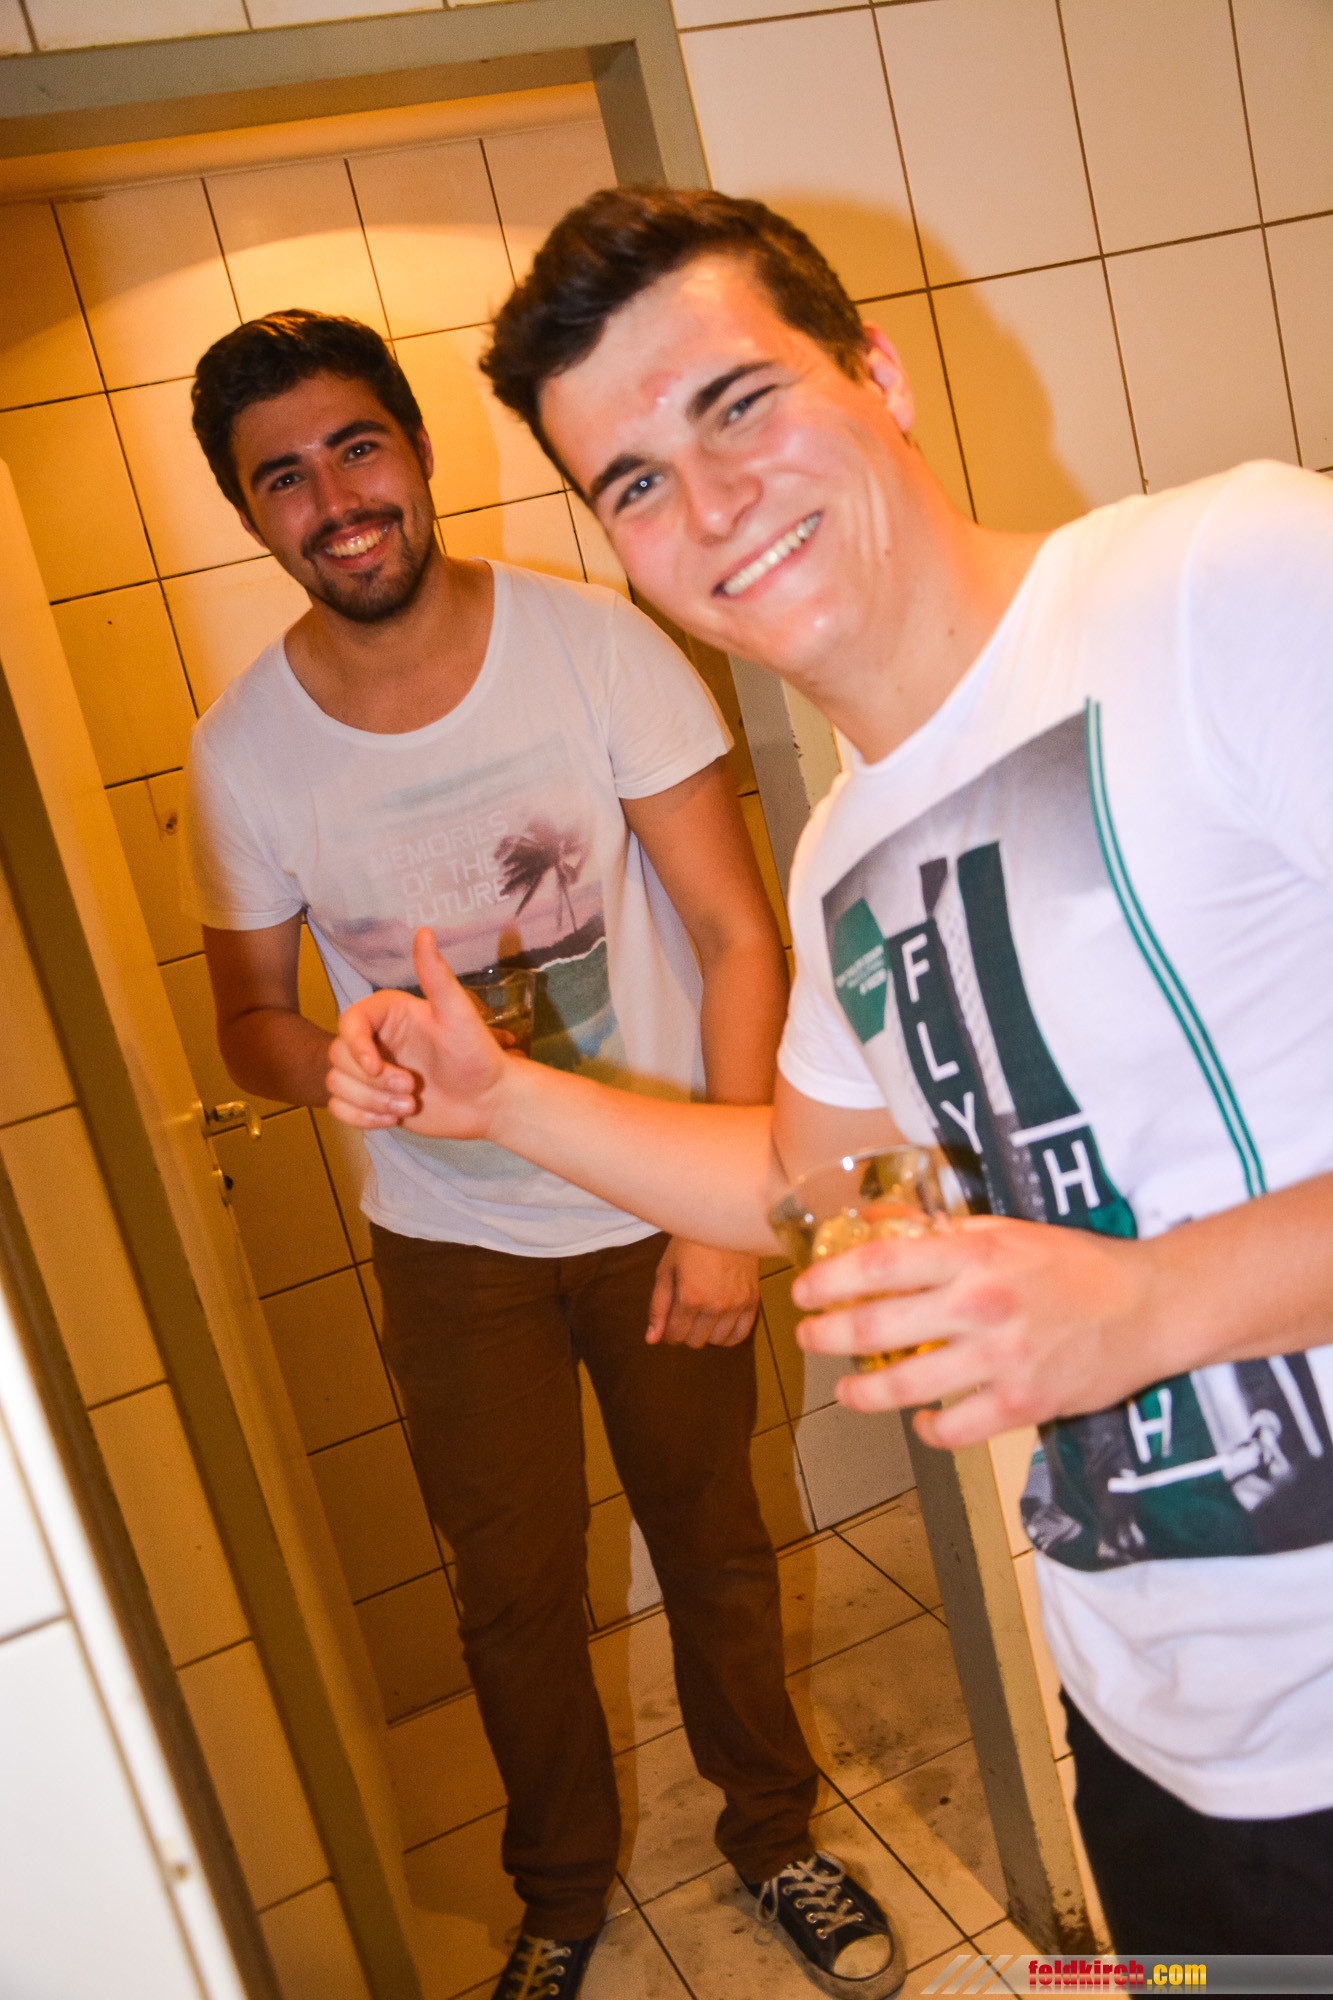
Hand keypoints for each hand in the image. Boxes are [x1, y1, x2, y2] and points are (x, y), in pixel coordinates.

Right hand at [326, 927, 510, 1136]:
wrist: (489, 1102)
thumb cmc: (479, 1056)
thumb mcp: (459, 1014)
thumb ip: (436, 976)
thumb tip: (424, 931)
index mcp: (388, 1014)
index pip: (348, 1022)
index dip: (355, 1046)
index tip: (377, 1066)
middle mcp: (375, 1040)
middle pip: (337, 1057)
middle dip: (371, 1082)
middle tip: (411, 1090)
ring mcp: (371, 1071)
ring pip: (337, 1085)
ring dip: (371, 1102)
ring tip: (409, 1105)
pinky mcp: (371, 1100)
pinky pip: (340, 1110)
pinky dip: (361, 1119)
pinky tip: (393, 1119)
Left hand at [646, 1238, 760, 1347]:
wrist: (724, 1221)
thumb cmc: (691, 1242)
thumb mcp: (666, 1270)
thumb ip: (658, 1307)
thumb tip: (652, 1339)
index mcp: (690, 1297)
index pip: (675, 1336)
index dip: (668, 1331)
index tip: (670, 1319)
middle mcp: (715, 1305)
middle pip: (695, 1341)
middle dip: (685, 1331)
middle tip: (685, 1312)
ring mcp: (736, 1304)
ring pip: (717, 1341)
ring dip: (706, 1333)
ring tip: (703, 1314)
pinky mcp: (752, 1301)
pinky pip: (740, 1334)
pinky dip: (728, 1335)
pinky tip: (720, 1323)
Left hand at [792, 1217, 1158, 1448]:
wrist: (1149, 1307)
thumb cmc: (1075, 1263)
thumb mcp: (1007, 1229)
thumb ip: (945, 1232)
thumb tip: (880, 1223)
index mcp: (974, 1254)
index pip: (879, 1264)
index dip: (829, 1279)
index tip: (803, 1291)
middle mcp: (980, 1305)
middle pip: (876, 1328)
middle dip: (827, 1337)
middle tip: (809, 1339)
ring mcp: (1001, 1359)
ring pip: (905, 1385)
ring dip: (862, 1392)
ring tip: (846, 1391)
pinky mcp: (1023, 1403)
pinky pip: (956, 1428)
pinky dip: (929, 1430)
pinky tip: (920, 1423)